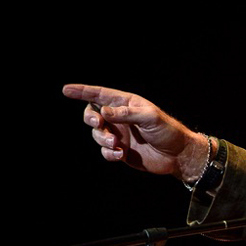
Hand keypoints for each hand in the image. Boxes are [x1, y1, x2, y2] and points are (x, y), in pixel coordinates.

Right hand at [62, 84, 210, 181]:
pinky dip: (109, 153)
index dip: (82, 92)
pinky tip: (120, 155)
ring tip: (117, 144)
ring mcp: (119, 135)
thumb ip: (127, 113)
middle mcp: (119, 118)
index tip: (66, 90)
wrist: (179, 155)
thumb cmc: (168, 131)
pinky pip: (105, 151)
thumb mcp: (151, 117)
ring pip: (97, 134)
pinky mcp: (121, 151)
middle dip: (91, 118)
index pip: (100, 95)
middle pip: (92, 114)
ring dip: (102, 138)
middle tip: (98, 122)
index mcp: (126, 104)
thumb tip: (103, 111)